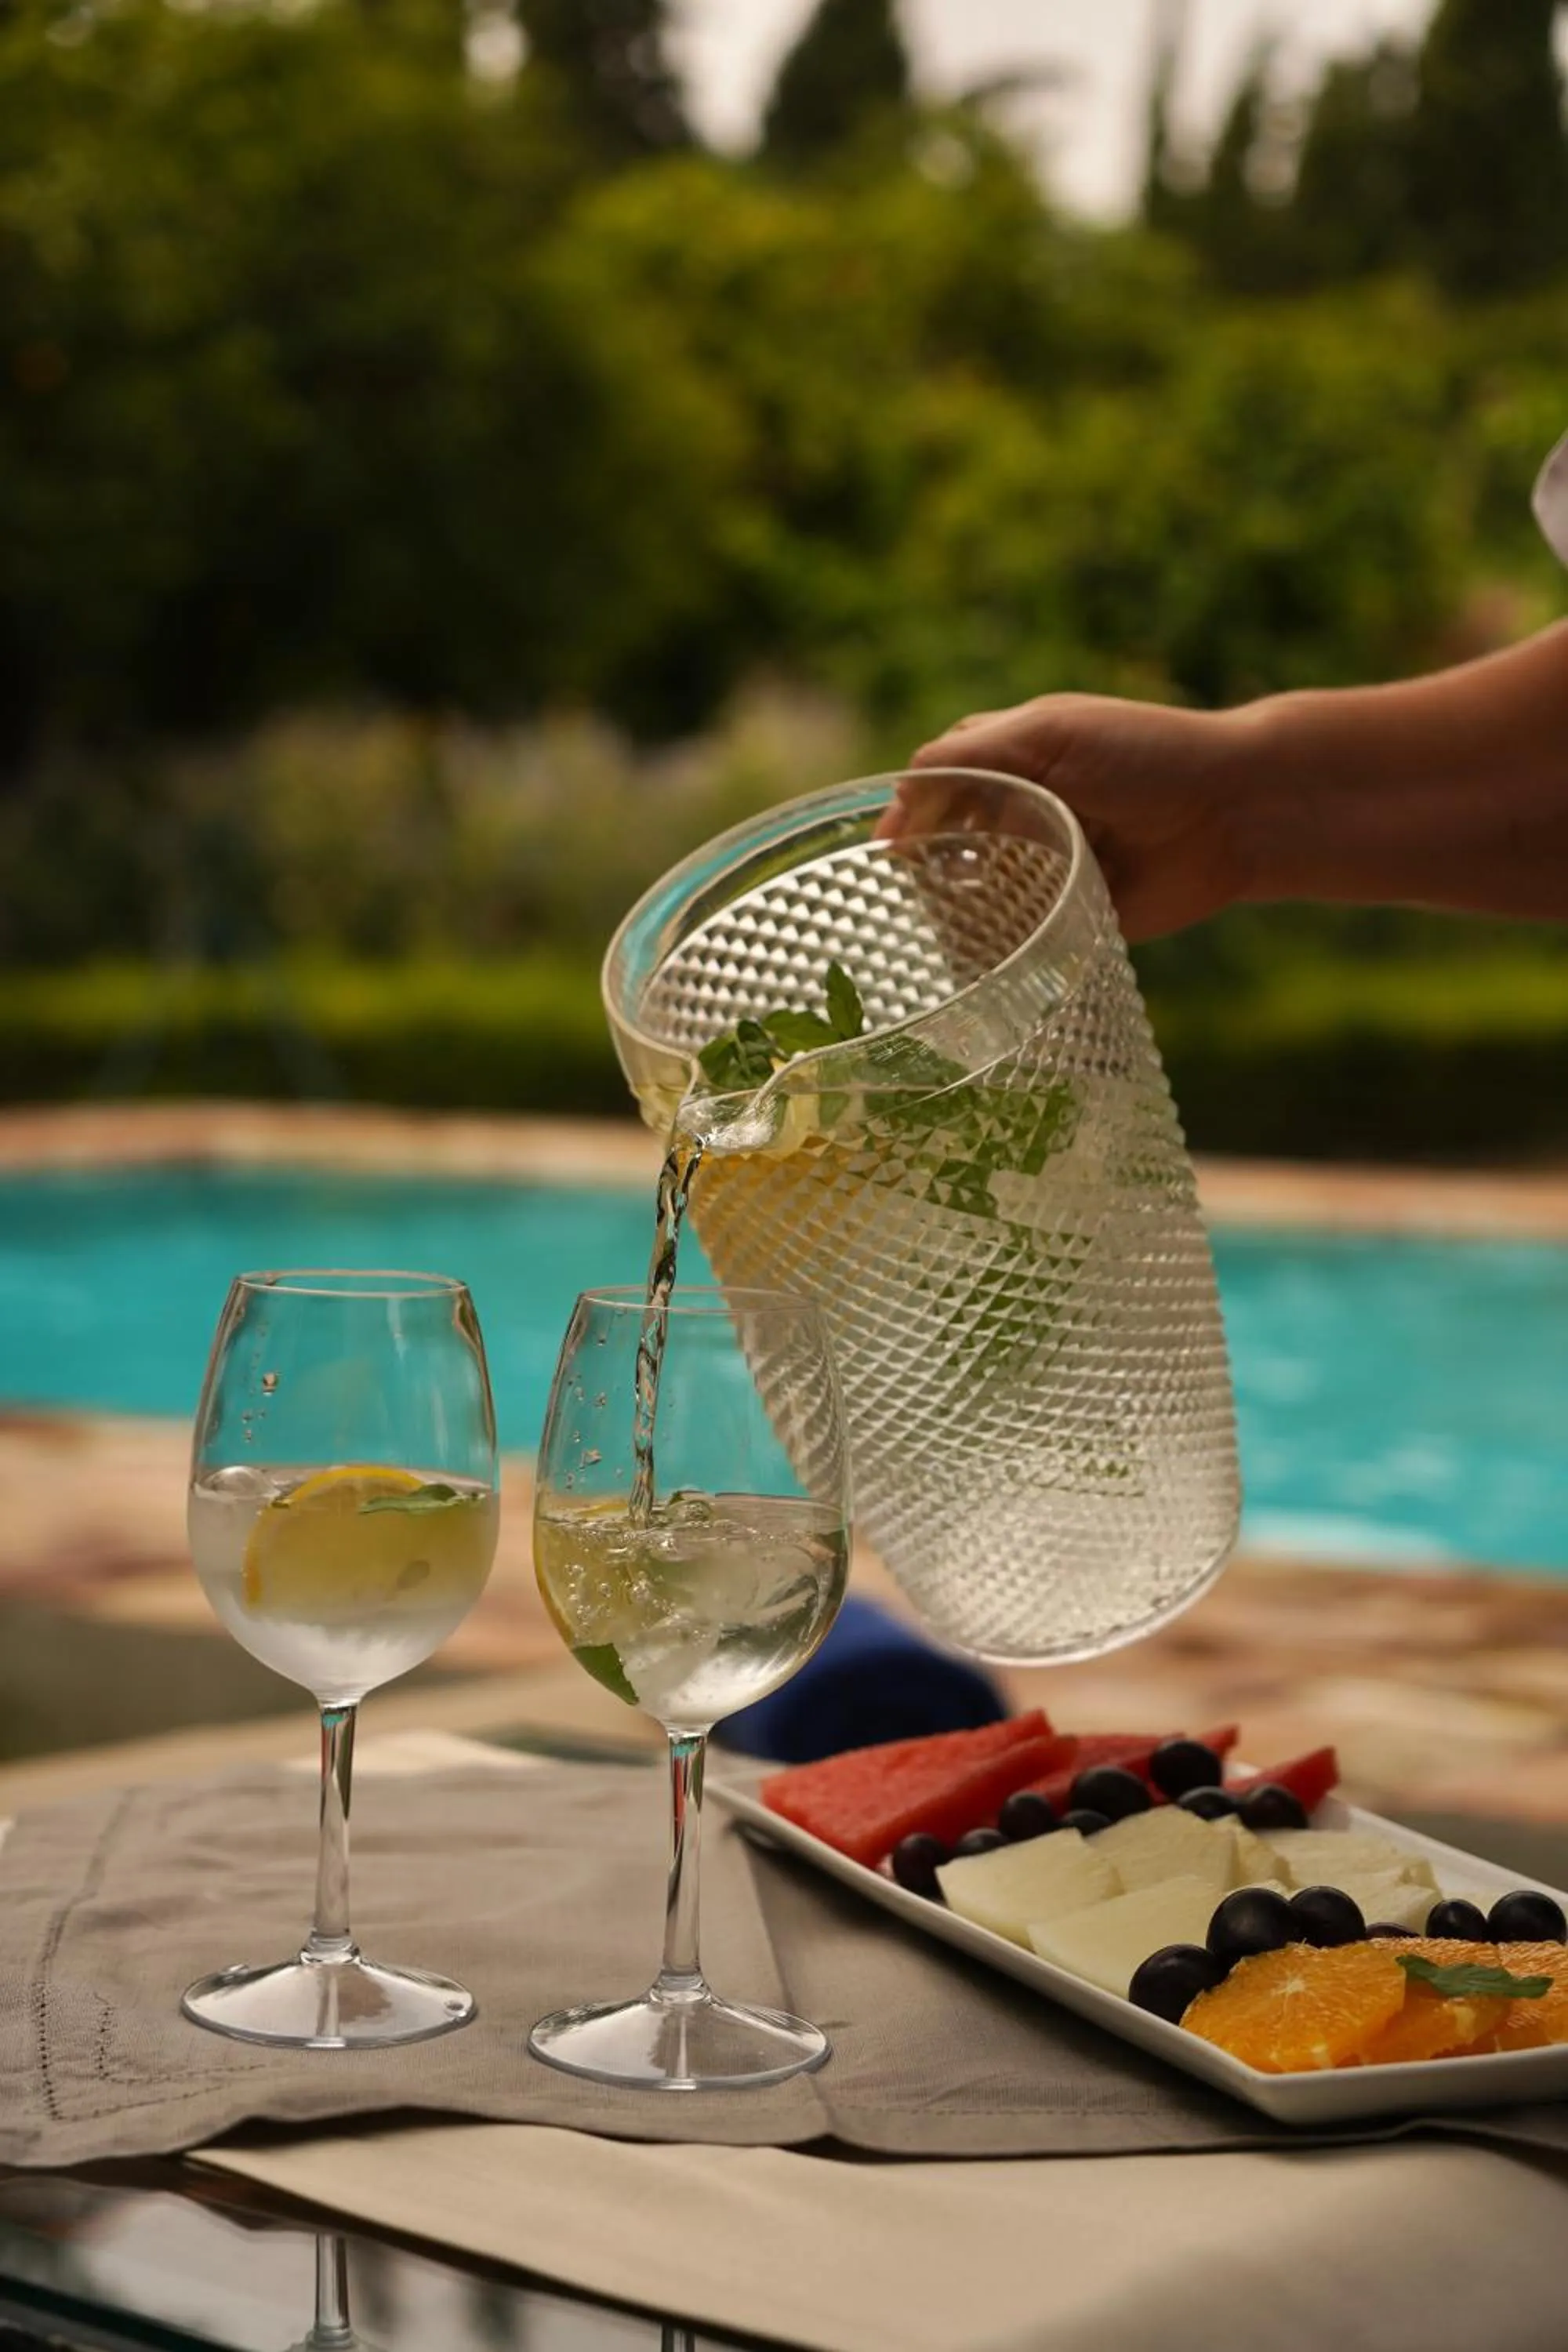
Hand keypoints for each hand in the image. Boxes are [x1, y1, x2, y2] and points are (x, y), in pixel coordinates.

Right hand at [881, 694, 1257, 942]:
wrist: (1234, 812)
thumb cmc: (1145, 755)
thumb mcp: (1050, 733)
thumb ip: (973, 754)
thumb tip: (902, 790)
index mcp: (1018, 758)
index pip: (941, 781)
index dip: (911, 811)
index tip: (889, 846)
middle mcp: (1029, 811)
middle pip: (953, 839)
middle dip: (931, 863)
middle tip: (917, 888)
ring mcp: (1053, 863)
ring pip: (982, 889)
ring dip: (960, 905)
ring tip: (948, 919)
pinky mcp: (1079, 912)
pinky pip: (1027, 932)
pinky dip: (1001, 941)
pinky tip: (981, 951)